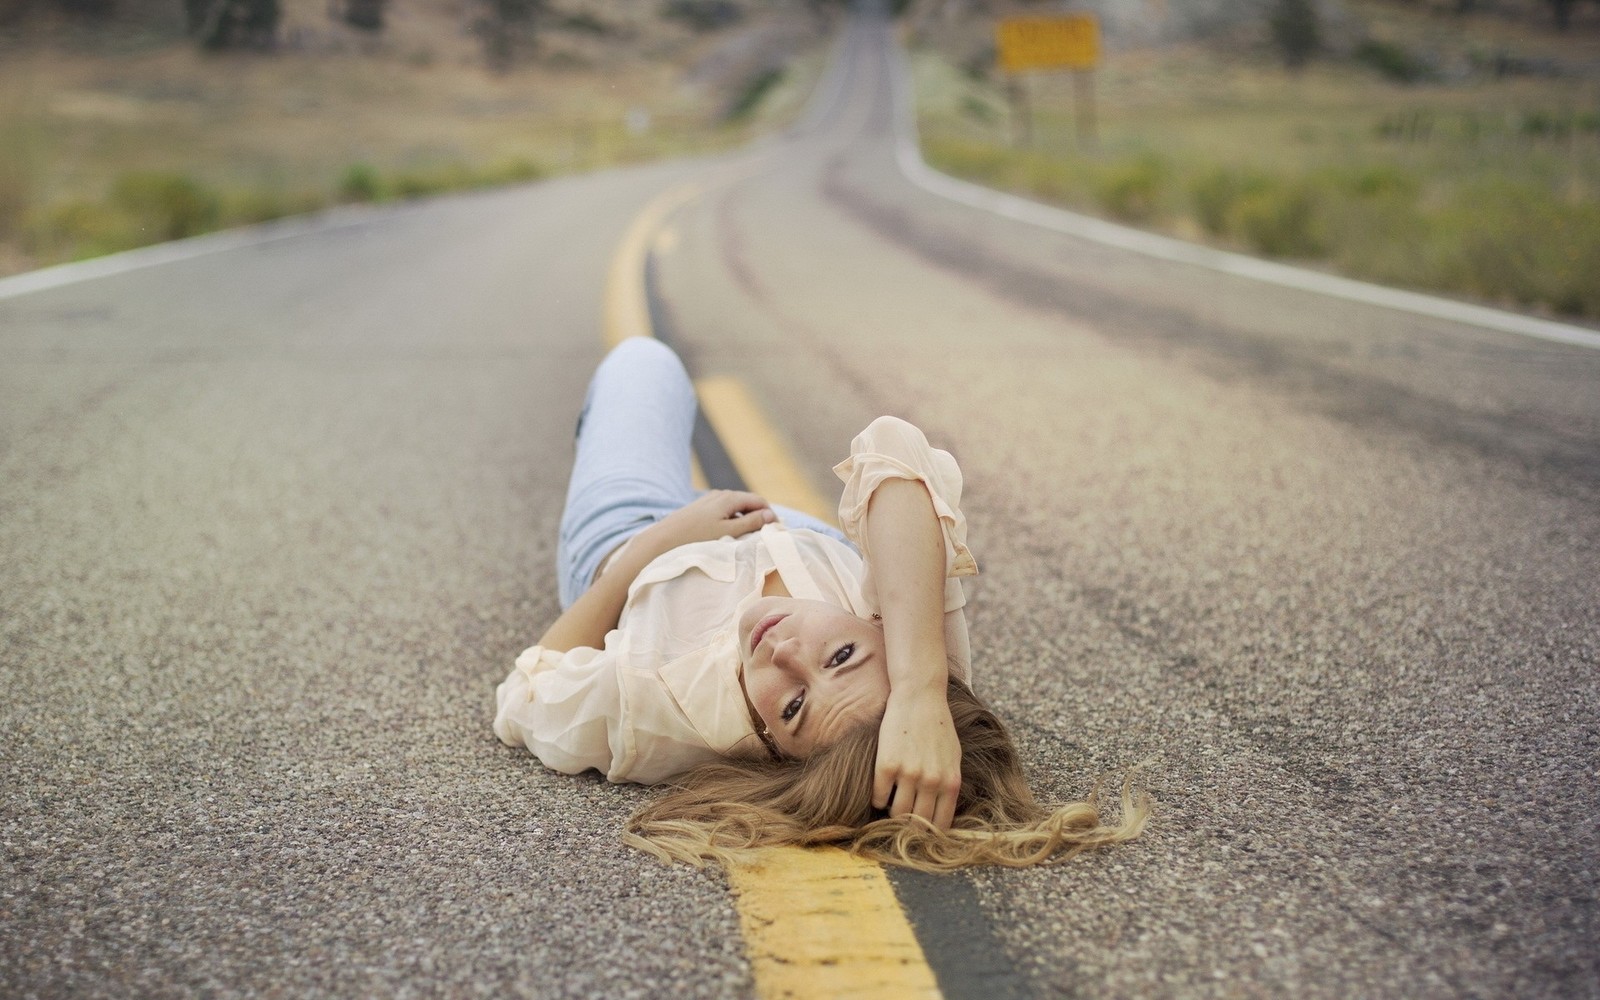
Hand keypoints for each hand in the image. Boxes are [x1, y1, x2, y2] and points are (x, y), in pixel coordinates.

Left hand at [643, 490, 774, 554]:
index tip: (775, 531)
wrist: (661, 540)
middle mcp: (719, 494)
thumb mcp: (728, 532)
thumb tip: (771, 515)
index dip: (770, 515)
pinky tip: (727, 536)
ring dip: (744, 520)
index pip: (759, 500)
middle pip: (747, 503)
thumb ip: (751, 523)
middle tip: (764, 537)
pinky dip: (731, 522)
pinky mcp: (699, 509)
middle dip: (758, 517)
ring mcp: (708, 501)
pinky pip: (723, 512)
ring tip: (747, 539)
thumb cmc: (696, 538)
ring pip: (735, 508)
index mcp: (729, 497)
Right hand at [873, 686, 960, 829]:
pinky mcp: (886, 764)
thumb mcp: (953, 758)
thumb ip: (949, 785)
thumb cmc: (938, 727)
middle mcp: (931, 781)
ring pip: (897, 813)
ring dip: (892, 813)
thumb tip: (942, 813)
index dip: (930, 834)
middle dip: (910, 827)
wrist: (919, 696)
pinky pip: (878, 796)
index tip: (922, 834)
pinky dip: (878, 798)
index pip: (941, 824)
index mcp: (950, 782)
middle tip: (903, 823)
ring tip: (891, 805)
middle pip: (918, 823)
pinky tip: (881, 789)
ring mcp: (908, 773)